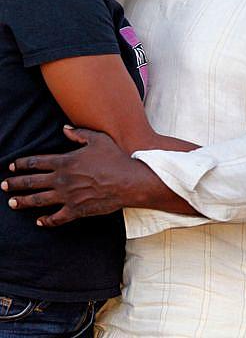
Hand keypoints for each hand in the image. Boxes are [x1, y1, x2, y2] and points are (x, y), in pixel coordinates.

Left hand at [1, 126, 155, 226]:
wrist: (128, 181)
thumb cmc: (114, 158)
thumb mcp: (97, 139)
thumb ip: (78, 134)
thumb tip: (64, 128)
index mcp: (65, 161)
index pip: (36, 163)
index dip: (22, 164)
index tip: (12, 166)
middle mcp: (62, 180)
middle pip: (31, 182)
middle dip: (15, 183)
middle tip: (3, 185)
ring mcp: (68, 197)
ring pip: (38, 201)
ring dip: (22, 202)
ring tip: (11, 203)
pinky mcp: (76, 210)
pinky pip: (56, 218)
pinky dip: (46, 221)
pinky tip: (39, 221)